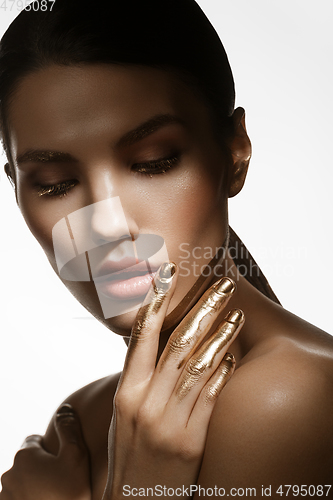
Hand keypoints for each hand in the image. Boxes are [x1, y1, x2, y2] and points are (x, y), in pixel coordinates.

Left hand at [0, 404, 90, 499]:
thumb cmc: (70, 494)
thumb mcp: (77, 456)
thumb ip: (69, 428)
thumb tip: (64, 409)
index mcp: (25, 455)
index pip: (33, 441)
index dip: (49, 449)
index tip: (61, 462)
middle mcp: (9, 473)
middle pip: (26, 462)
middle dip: (39, 468)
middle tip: (59, 481)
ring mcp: (6, 495)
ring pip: (20, 483)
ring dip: (32, 486)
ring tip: (52, 495)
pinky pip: (18, 498)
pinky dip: (27, 499)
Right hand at [103, 263, 243, 498]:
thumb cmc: (129, 447)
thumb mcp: (124, 409)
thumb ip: (140, 375)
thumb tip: (159, 339)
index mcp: (125, 391)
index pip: (141, 336)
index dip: (156, 301)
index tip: (169, 272)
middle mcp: (146, 403)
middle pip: (179, 344)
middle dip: (203, 309)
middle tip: (223, 285)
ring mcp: (169, 422)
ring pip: (199, 366)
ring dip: (222, 336)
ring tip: (237, 314)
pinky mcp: (191, 440)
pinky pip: (210, 397)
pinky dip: (223, 372)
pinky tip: (233, 356)